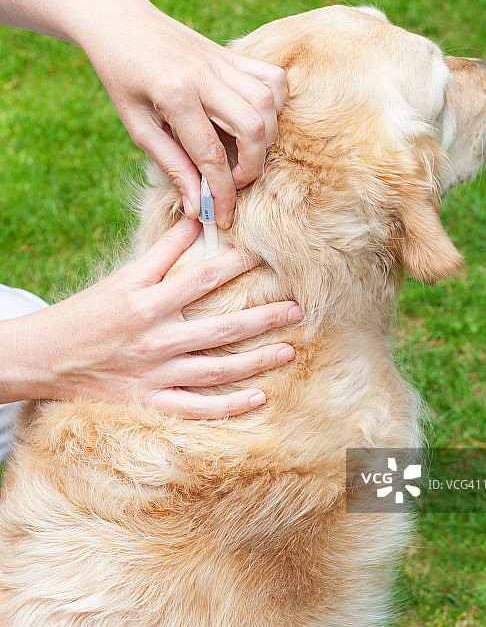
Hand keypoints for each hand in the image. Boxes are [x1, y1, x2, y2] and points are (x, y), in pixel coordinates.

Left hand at [0, 0, 285, 227]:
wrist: (120, 22)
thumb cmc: (122, 78)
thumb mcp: (137, 126)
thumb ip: (171, 164)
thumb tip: (195, 204)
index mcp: (174, 96)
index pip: (211, 156)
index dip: (221, 193)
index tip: (222, 217)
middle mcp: (204, 76)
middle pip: (253, 129)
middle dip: (252, 167)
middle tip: (233, 180)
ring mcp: (222, 61)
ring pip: (269, 104)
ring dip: (266, 138)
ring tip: (244, 152)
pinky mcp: (232, 54)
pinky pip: (273, 79)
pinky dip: (275, 106)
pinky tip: (255, 120)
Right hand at [0, 218, 300, 417]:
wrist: (46, 358)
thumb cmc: (88, 312)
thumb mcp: (123, 276)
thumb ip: (163, 251)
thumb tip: (196, 218)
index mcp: (150, 303)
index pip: (206, 278)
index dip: (241, 264)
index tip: (270, 256)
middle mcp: (157, 340)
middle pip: (224, 329)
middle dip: (265, 318)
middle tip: (298, 309)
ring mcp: (155, 375)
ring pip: (218, 371)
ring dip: (258, 361)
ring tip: (290, 350)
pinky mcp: (150, 402)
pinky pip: (197, 409)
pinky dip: (229, 406)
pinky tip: (259, 398)